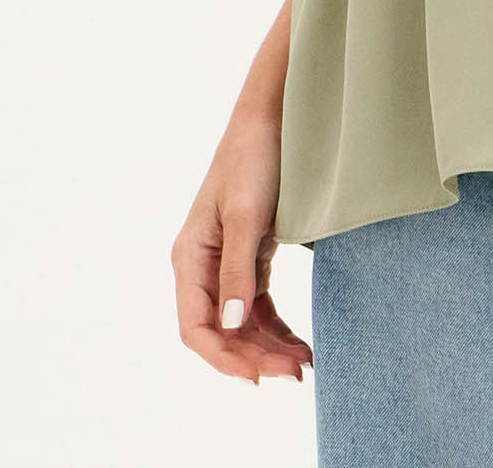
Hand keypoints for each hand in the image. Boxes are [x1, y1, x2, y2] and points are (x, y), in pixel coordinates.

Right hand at [172, 109, 312, 385]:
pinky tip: (299, 342)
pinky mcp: (251, 255)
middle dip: (255, 356)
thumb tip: (230, 327)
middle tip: (296, 373)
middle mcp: (202, 265)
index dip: (224, 357)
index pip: (196, 327)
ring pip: (241, 322)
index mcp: (189, 257)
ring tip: (303, 364)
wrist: (274, 117)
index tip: (259, 376)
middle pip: (222, 330)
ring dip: (268, 346)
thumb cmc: (253, 158)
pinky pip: (258, 304)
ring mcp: (226, 261)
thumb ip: (238, 271)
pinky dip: (276, 326)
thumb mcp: (247, 215)